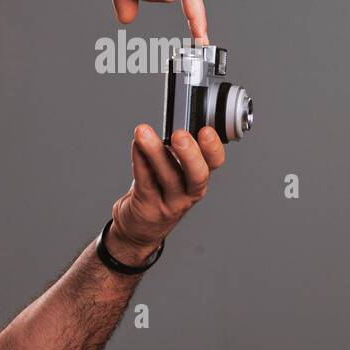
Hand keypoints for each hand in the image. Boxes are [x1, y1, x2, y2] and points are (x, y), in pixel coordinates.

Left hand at [106, 125, 225, 264]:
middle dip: (191, 154)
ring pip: (168, 177)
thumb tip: (173, 120)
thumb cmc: (159, 194)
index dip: (213, 148)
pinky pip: (145, 181)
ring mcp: (170, 202)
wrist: (140, 228)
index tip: (206, 130)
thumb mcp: (175, 173)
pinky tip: (136, 145)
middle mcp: (189, 192)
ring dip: (156, 153)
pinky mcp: (148, 206)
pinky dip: (139, 161)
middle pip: (198, 175)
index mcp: (198, 178)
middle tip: (180, 135)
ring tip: (144, 133)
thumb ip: (176, 151)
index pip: (214, 163)